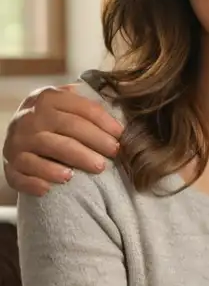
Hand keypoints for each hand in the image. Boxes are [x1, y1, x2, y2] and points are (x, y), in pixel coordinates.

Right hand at [2, 85, 121, 195]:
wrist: (19, 131)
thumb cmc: (55, 118)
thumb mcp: (66, 103)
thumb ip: (87, 103)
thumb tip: (119, 106)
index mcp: (47, 98)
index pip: (81, 108)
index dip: (104, 121)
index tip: (121, 134)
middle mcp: (29, 118)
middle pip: (69, 127)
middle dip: (96, 140)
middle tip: (115, 152)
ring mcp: (16, 141)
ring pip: (49, 148)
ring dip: (75, 159)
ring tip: (96, 167)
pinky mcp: (9, 164)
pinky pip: (21, 174)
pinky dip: (36, 181)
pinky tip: (52, 187)